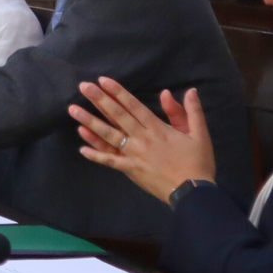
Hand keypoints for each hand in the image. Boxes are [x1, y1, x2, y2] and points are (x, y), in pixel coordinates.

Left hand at [70, 77, 215, 203]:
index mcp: (157, 128)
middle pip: (117, 115)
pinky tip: (81, 148)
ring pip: (108, 135)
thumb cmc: (197, 162)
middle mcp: (142, 138)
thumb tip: (187, 90)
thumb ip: (189, 111)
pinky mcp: (130, 169)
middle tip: (83, 86)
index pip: (133, 106)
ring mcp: (133, 154)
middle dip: (99, 99)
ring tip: (73, 110)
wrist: (194, 192)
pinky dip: (95, 155)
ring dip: (90, 122)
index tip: (102, 80)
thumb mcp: (199, 134)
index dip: (118, 92)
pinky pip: (110, 161)